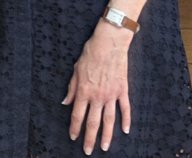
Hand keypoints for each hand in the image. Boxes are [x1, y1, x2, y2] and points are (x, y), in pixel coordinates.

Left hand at [62, 20, 132, 153]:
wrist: (109, 43)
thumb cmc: (90, 54)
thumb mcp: (75, 70)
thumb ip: (71, 88)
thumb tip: (65, 102)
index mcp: (83, 91)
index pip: (78, 115)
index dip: (75, 128)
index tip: (74, 137)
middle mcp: (97, 96)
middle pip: (93, 122)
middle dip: (89, 138)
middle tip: (88, 151)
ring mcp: (111, 95)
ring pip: (109, 120)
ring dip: (107, 135)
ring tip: (105, 147)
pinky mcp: (122, 90)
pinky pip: (125, 109)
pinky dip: (126, 120)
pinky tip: (125, 131)